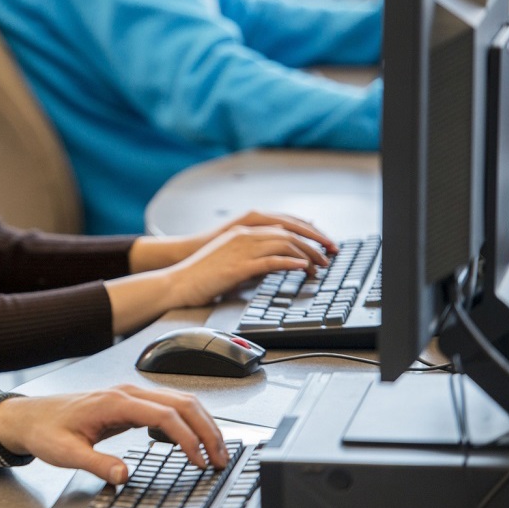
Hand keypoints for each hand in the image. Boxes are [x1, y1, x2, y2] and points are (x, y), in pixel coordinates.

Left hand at [0, 386, 227, 483]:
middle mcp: (127, 393)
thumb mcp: (67, 453)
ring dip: (202, 423)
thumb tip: (124, 475)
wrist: (29, 416)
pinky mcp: (129, 401)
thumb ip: (97, 464)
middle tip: (221, 458)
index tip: (200, 461)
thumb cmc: (46, 430)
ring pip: (179, 400)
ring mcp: (129, 394)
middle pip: (182, 403)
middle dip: (207, 430)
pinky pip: (168, 404)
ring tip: (215, 451)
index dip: (189, 438)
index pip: (166, 415)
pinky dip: (188, 420)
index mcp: (115, 402)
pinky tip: (191, 439)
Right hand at [131, 210, 335, 272]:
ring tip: (321, 265)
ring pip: (283, 244)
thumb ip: (255, 256)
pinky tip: (302, 268)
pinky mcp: (238, 266)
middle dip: (314, 242)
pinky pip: (270, 261)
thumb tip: (279, 261)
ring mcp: (241, 249)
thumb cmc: (202, 274)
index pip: (283, 225)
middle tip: (331, 253)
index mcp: (243, 231)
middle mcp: (244, 235)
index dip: (307, 232)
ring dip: (307, 254)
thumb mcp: (232, 259)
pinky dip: (289, 262)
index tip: (323, 242)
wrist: (177, 282)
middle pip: (288, 232)